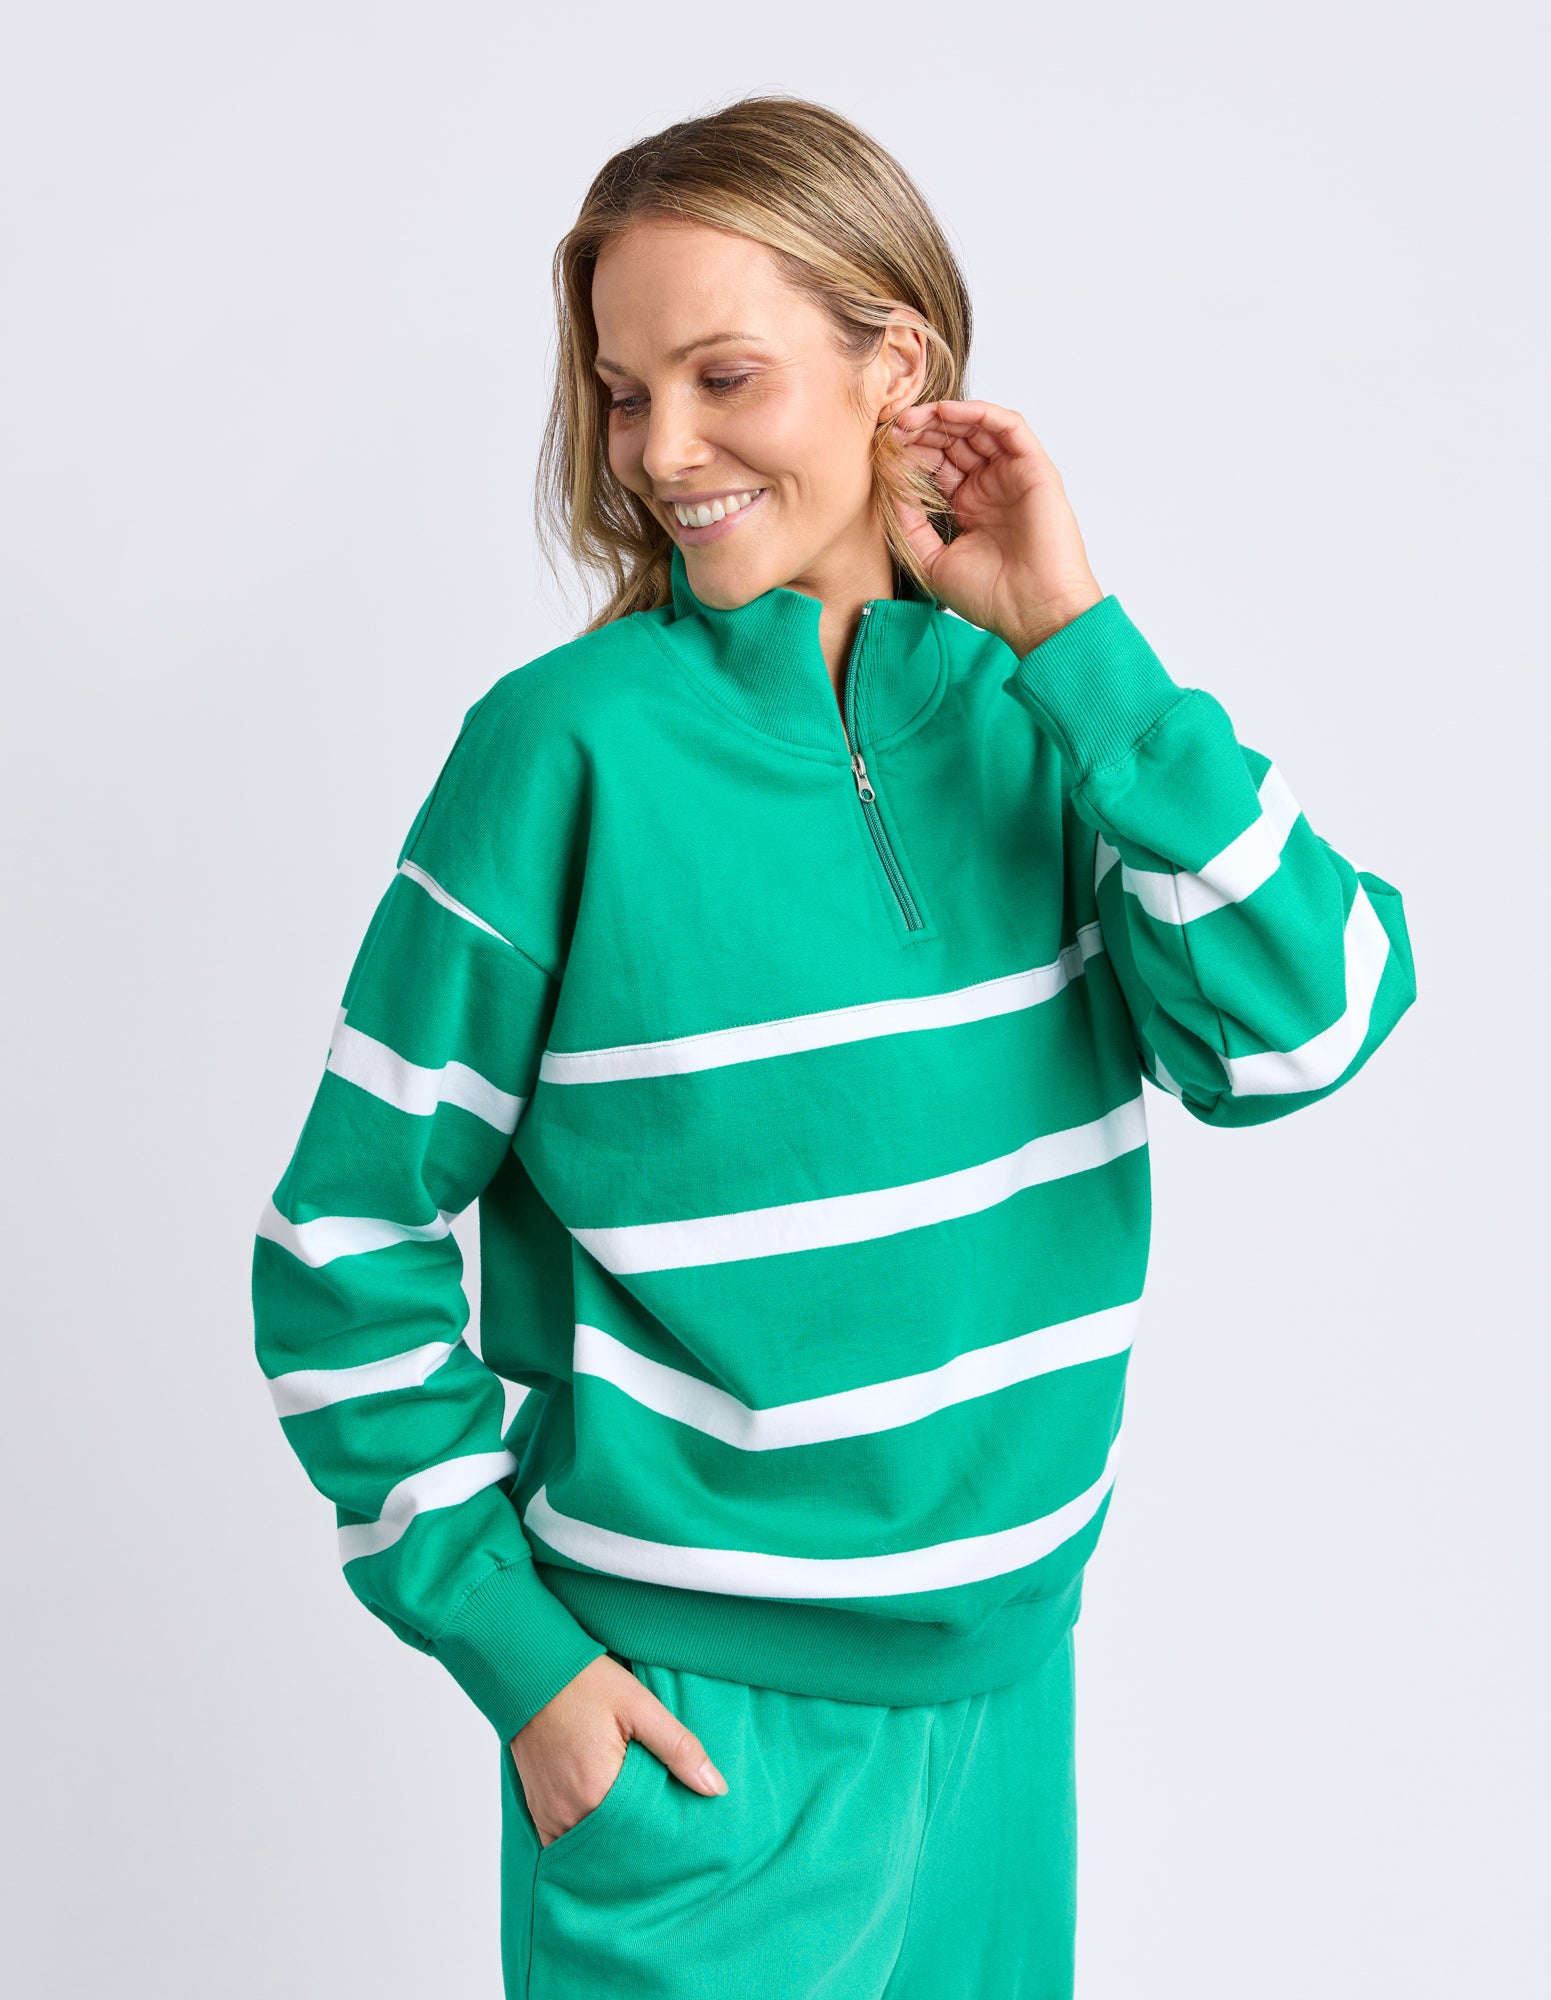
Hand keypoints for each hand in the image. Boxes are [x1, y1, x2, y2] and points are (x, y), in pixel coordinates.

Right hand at [509, 1653, 727, 1847]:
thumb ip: (679, 1749)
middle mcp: (571, 1813)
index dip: (668, 1835)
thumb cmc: (585, 1683)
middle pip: (619, 1846)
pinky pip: (563, 1844)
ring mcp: (551, 1816)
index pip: (645, 1835)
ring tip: (641, 1830)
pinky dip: (586, 1841)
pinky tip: (606, 1831)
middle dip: (644, 1841)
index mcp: (600, 1792)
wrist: (531, 1671)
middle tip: (669, 1832)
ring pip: (592, 1849)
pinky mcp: (538, 1811)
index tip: (687, 1831)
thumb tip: (716, 1788)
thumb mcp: (640, 1706)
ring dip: (615, 1843)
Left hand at [891, 399, 1104, 655]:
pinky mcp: (1035, 468)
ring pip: (978, 427)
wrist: (1033, 612)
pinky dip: (979, 412)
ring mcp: (1013, 475)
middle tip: (895, 427)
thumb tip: (891, 489)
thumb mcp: (932, 561)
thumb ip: (910, 525)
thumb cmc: (991, 597)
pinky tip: (947, 413)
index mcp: (969, 506)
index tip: (884, 450)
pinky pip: (1008, 426)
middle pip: (954, 441)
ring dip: (945, 417)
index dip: (911, 452)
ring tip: (914, 417)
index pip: (937, 464)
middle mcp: (991, 487)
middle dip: (923, 430)